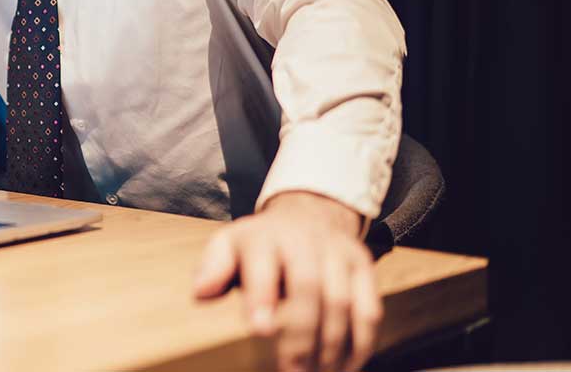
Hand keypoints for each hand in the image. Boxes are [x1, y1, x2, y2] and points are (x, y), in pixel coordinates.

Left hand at [193, 192, 381, 371]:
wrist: (308, 214)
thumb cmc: (259, 244)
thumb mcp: (228, 246)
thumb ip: (213, 268)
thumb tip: (201, 293)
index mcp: (265, 236)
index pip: (264, 265)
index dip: (262, 296)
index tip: (260, 330)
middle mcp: (305, 240)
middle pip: (308, 287)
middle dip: (301, 333)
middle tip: (292, 369)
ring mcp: (338, 252)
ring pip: (341, 302)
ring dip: (331, 346)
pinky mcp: (364, 266)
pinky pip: (369, 309)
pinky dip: (360, 343)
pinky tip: (345, 367)